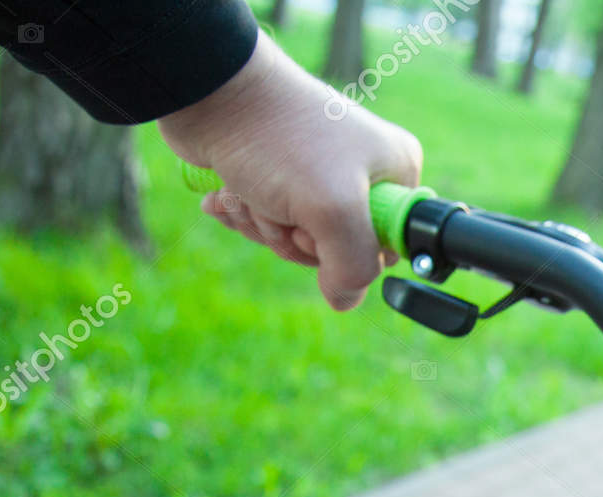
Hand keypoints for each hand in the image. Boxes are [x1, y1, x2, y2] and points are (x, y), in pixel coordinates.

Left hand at [157, 30, 421, 309]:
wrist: (209, 91)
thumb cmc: (279, 139)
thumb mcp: (333, 209)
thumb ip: (353, 267)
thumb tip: (344, 300)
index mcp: (393, 172)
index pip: (387, 246)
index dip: (349, 250)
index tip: (321, 223)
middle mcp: (360, 171)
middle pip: (335, 248)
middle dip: (293, 237)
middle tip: (280, 206)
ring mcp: (316, 172)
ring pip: (294, 237)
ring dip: (261, 223)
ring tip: (248, 190)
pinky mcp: (275, 174)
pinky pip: (266, 218)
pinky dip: (242, 211)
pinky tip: (228, 190)